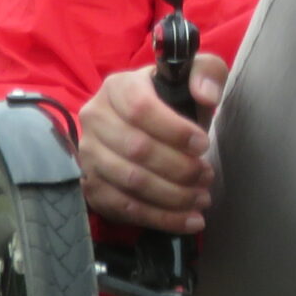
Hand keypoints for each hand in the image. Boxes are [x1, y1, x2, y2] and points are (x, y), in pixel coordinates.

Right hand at [78, 56, 229, 233]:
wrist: (147, 122)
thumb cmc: (174, 99)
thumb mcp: (196, 74)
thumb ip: (207, 74)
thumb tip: (206, 96)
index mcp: (118, 87)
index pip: (140, 109)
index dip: (174, 130)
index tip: (204, 145)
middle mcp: (95, 118)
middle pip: (136, 149)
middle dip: (179, 167)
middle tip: (207, 176)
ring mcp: (88, 154)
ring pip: (129, 181)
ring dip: (171, 195)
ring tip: (201, 198)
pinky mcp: (90, 184)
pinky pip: (121, 206)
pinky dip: (158, 217)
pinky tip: (188, 220)